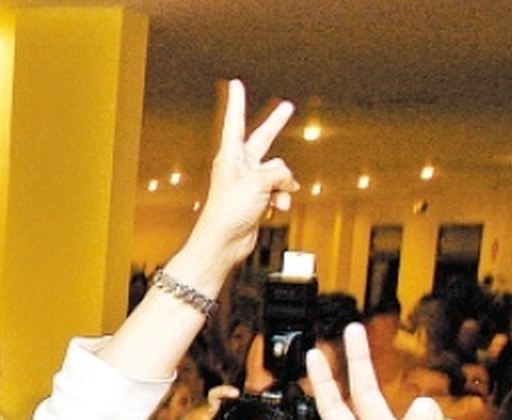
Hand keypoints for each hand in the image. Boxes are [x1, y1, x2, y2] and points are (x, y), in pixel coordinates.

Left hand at [190, 80, 298, 267]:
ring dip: (284, 186)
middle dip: (276, 124)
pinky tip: (276, 209)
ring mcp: (249, 183)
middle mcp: (239, 166)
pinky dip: (281, 199)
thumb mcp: (258, 182)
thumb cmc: (228, 212)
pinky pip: (279, 191)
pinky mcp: (257, 199)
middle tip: (287, 107)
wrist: (224, 242)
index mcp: (231, 156)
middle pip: (262, 139)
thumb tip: (287, 181)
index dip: (237, 102)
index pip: (235, 121)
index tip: (236, 83)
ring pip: (279, 173)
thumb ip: (278, 172)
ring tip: (276, 199)